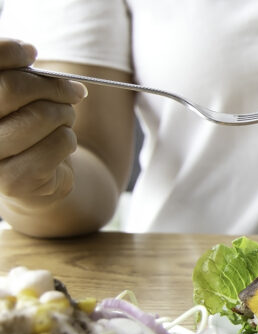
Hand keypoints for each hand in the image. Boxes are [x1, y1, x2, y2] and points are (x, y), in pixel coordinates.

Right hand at [0, 39, 86, 209]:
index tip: (31, 52)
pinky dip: (69, 139)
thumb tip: (28, 52)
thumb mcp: (22, 95)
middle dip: (52, 85)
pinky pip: (58, 142)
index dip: (9, 52)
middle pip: (12, 88)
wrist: (37, 177)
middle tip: (72, 91)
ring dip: (66, 114)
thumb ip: (18, 75)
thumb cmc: (27, 125)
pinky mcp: (13, 182)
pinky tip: (62, 145)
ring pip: (40, 115)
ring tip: (65, 120)